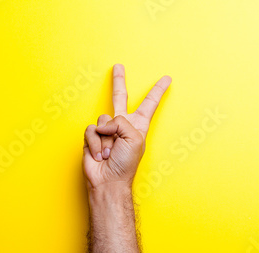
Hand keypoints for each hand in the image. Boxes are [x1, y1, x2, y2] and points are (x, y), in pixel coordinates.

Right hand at [83, 64, 170, 188]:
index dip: (157, 91)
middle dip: (118, 82)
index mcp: (138, 125)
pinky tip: (99, 155)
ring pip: (103, 119)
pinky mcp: (93, 137)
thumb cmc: (126, 164)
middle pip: (120, 97)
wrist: (109, 181)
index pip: (149, 103)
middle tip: (118, 67)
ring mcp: (107, 131)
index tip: (167, 79)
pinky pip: (92, 130)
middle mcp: (122, 125)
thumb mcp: (134, 138)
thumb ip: (121, 122)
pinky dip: (95, 143)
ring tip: (109, 153)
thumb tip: (105, 123)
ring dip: (106, 139)